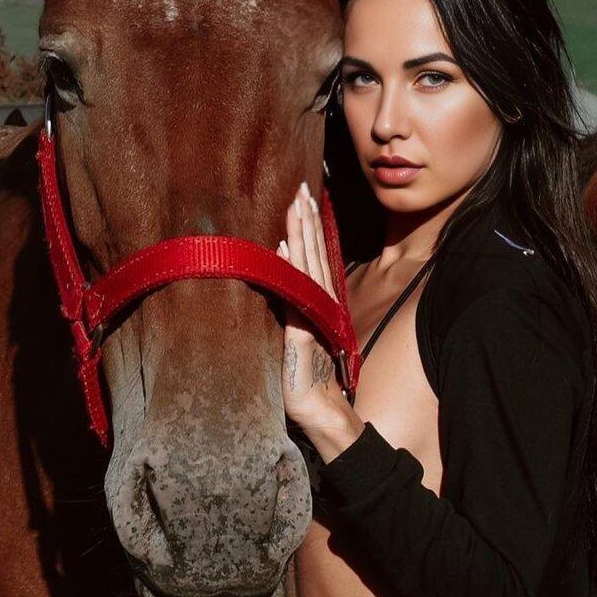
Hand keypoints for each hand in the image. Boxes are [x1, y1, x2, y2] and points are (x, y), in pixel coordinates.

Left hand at [277, 182, 363, 459]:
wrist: (319, 409)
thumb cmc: (302, 377)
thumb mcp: (294, 335)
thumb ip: (289, 309)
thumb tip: (276, 277)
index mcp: (318, 302)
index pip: (313, 256)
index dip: (308, 227)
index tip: (303, 197)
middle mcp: (319, 303)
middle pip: (313, 253)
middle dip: (307, 219)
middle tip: (302, 187)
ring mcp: (313, 315)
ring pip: (308, 266)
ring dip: (302, 234)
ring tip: (297, 205)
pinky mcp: (302, 332)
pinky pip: (296, 296)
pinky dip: (292, 271)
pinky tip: (287, 249)